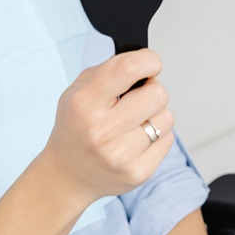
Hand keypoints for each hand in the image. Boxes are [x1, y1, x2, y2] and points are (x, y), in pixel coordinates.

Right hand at [40, 48, 175, 205]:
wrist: (67, 174)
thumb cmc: (76, 126)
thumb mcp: (77, 90)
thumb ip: (109, 70)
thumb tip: (145, 61)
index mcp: (84, 102)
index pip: (127, 69)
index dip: (148, 60)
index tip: (151, 63)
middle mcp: (102, 129)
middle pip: (157, 94)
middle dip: (152, 89)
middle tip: (139, 96)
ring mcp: (120, 155)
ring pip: (166, 117)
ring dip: (156, 114)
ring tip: (136, 120)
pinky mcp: (137, 173)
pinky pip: (168, 139)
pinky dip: (158, 135)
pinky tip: (138, 138)